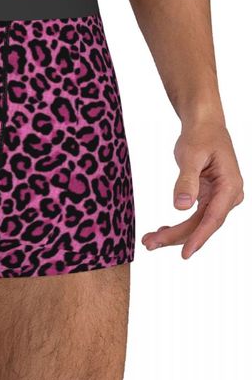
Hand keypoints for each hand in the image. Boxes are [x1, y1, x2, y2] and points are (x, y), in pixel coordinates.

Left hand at [142, 121, 243, 257]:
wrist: (204, 125)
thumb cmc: (200, 136)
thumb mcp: (191, 156)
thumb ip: (186, 181)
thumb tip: (181, 207)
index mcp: (229, 187)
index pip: (213, 219)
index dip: (198, 238)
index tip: (184, 254)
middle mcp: (228, 196)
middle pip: (202, 225)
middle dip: (177, 237)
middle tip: (150, 244)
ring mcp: (219, 197)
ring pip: (197, 223)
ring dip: (175, 234)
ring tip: (150, 241)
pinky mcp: (209, 197)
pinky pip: (195, 216)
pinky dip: (179, 225)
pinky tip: (162, 231)